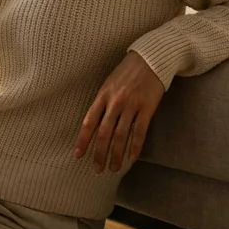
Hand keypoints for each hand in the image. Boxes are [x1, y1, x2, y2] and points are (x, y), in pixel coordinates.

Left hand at [74, 51, 164, 172]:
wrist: (151, 59)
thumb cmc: (127, 72)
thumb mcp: (109, 83)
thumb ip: (103, 103)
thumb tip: (95, 125)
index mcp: (103, 95)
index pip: (89, 122)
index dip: (83, 141)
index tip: (78, 155)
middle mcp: (115, 102)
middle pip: (104, 133)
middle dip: (99, 154)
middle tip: (97, 169)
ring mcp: (131, 105)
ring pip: (121, 136)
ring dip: (116, 155)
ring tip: (114, 168)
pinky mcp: (147, 108)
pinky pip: (139, 132)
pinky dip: (135, 147)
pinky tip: (131, 158)